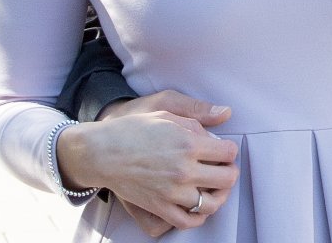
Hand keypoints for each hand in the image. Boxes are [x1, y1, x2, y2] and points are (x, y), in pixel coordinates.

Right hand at [66, 91, 237, 235]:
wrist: (101, 152)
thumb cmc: (133, 128)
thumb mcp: (166, 110)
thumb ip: (197, 116)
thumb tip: (224, 117)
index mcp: (188, 144)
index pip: (228, 152)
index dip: (229, 149)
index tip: (224, 149)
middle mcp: (183, 170)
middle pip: (227, 178)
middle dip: (230, 171)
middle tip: (224, 167)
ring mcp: (171, 192)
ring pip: (211, 203)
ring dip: (219, 195)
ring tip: (215, 186)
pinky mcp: (158, 207)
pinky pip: (187, 221)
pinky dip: (199, 216)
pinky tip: (200, 205)